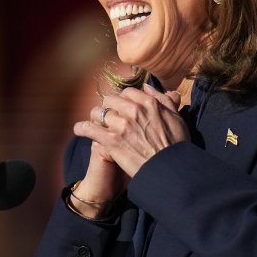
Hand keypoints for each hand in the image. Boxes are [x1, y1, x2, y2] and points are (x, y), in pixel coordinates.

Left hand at [74, 83, 188, 177]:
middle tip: (109, 118)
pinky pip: (88, 128)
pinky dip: (82, 128)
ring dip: (96, 118)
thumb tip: (148, 88)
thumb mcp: (176, 118)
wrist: (170, 169)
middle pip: (110, 100)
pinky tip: (79, 130)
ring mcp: (121, 125)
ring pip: (98, 112)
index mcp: (149, 103)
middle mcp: (134, 110)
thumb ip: (163, 100)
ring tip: (96, 125)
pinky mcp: (111, 140)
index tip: (122, 108)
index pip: (128, 93)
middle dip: (109, 108)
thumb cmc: (176, 145)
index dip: (123, 100)